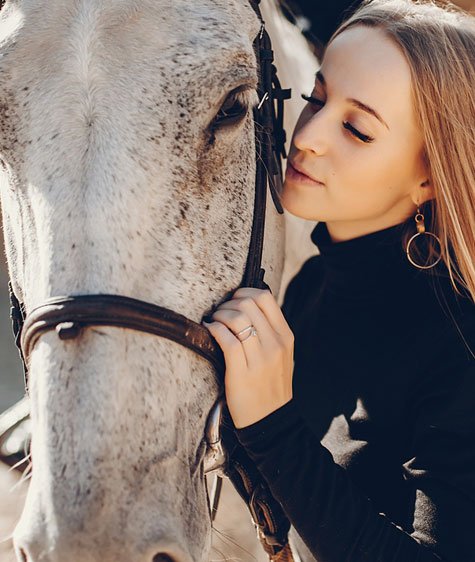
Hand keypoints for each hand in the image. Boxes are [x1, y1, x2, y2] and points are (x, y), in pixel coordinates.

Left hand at [202, 287, 293, 428]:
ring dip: (219, 315)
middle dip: (228, 303)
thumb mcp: (282, 355)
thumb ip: (270, 331)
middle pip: (248, 304)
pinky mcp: (241, 372)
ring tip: (214, 321)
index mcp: (285, 336)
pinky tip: (209, 330)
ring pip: (236, 318)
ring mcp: (260, 358)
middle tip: (220, 312)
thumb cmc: (271, 385)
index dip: (245, 292)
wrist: (271, 420)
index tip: (234, 299)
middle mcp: (275, 344)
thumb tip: (248, 305)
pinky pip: (226, 339)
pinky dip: (214, 329)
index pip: (266, 298)